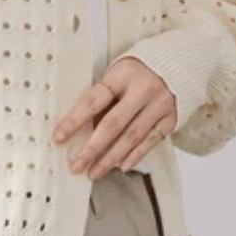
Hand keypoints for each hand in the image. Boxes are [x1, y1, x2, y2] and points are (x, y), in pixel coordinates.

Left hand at [51, 56, 177, 177]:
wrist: (176, 64)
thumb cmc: (137, 72)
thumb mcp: (116, 76)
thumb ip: (101, 100)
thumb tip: (79, 130)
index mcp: (122, 74)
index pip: (93, 101)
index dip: (74, 121)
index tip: (59, 137)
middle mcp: (143, 89)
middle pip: (113, 124)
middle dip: (92, 149)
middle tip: (77, 165)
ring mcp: (159, 105)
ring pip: (131, 137)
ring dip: (110, 158)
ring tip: (94, 171)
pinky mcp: (170, 118)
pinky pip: (151, 141)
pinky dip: (135, 155)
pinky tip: (121, 166)